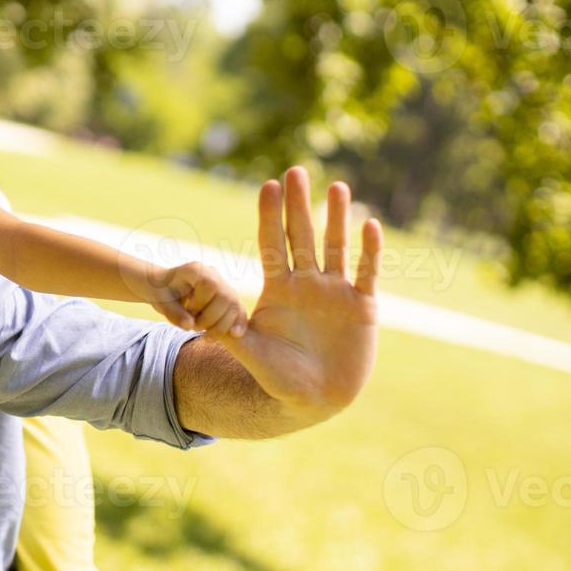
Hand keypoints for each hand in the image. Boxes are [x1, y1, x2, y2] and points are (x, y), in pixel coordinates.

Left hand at [151, 261, 247, 337]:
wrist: (164, 290)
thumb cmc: (160, 293)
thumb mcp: (161, 303)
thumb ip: (174, 313)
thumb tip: (190, 325)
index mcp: (195, 269)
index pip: (210, 285)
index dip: (200, 303)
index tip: (188, 311)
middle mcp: (212, 274)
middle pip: (226, 297)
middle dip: (211, 319)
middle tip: (194, 327)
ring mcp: (222, 285)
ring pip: (234, 306)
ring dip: (222, 326)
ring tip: (205, 334)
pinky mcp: (227, 298)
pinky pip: (239, 310)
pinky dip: (238, 323)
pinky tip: (234, 335)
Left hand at [218, 167, 380, 422]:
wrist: (314, 399)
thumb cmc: (278, 378)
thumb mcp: (250, 353)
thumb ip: (229, 333)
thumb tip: (200, 314)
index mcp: (278, 289)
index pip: (272, 244)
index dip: (270, 216)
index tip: (267, 186)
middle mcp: (307, 284)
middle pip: (302, 236)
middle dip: (298, 205)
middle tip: (295, 171)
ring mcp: (335, 292)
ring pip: (336, 246)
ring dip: (336, 217)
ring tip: (336, 186)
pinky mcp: (362, 306)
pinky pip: (366, 272)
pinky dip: (369, 250)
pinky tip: (369, 225)